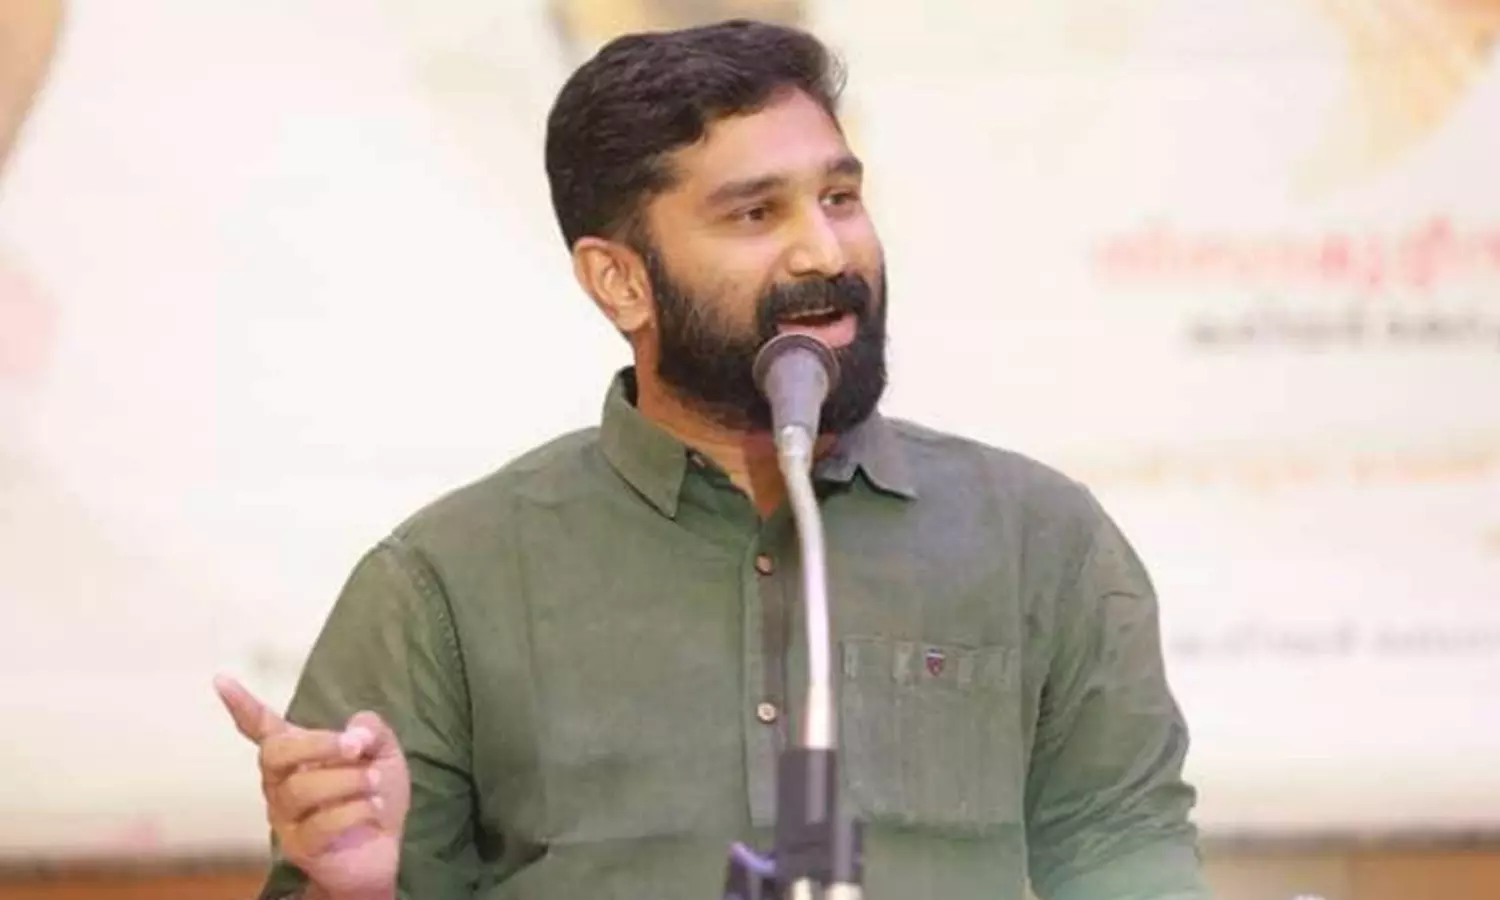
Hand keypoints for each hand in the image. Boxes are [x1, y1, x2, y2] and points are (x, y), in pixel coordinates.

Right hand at [215, 675, 409, 899]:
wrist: (383, 851)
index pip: (260, 727)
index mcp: (297, 755)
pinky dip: (355, 810)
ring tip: (375, 784)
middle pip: (276, 753)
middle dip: (318, 744)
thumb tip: (354, 733)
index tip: (221, 679)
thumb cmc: (375, 795)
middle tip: (354, 748)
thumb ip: (370, 731)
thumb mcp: (383, 753)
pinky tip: (374, 809)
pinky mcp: (300, 847)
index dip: (242, 705)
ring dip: (348, 781)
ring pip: (301, 790)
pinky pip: (321, 824)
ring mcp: (286, 818)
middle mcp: (280, 784)